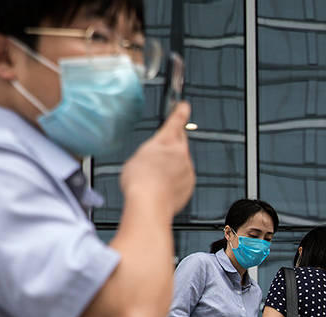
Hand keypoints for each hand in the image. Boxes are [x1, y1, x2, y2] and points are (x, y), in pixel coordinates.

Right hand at [120, 101, 194, 216]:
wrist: (150, 203)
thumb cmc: (140, 182)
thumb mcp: (136, 158)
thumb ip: (148, 153)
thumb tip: (151, 159)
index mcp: (165, 141)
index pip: (176, 119)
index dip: (180, 110)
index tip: (184, 105)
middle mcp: (180, 152)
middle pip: (180, 140)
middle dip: (174, 142)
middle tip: (163, 150)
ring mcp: (187, 168)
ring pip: (181, 161)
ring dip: (172, 165)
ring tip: (156, 176)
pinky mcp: (190, 183)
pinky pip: (184, 177)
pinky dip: (176, 180)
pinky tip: (162, 186)